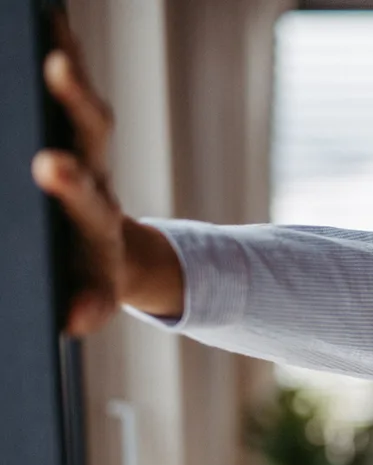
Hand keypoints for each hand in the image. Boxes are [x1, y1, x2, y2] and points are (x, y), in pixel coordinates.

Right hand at [30, 15, 181, 334]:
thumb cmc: (92, 276)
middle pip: (90, 145)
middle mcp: (97, 181)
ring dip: (70, 72)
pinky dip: (63, 54)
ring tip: (53, 35)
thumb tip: (78, 319)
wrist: (117, 257)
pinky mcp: (79, 135)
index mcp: (96, 223)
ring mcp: (89, 155)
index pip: (85, 204)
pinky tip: (50, 19)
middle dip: (74, 113)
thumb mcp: (95, 295)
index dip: (70, 186)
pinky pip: (72, 91)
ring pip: (86, 110)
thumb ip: (88, 306)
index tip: (49, 164)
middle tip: (56, 77)